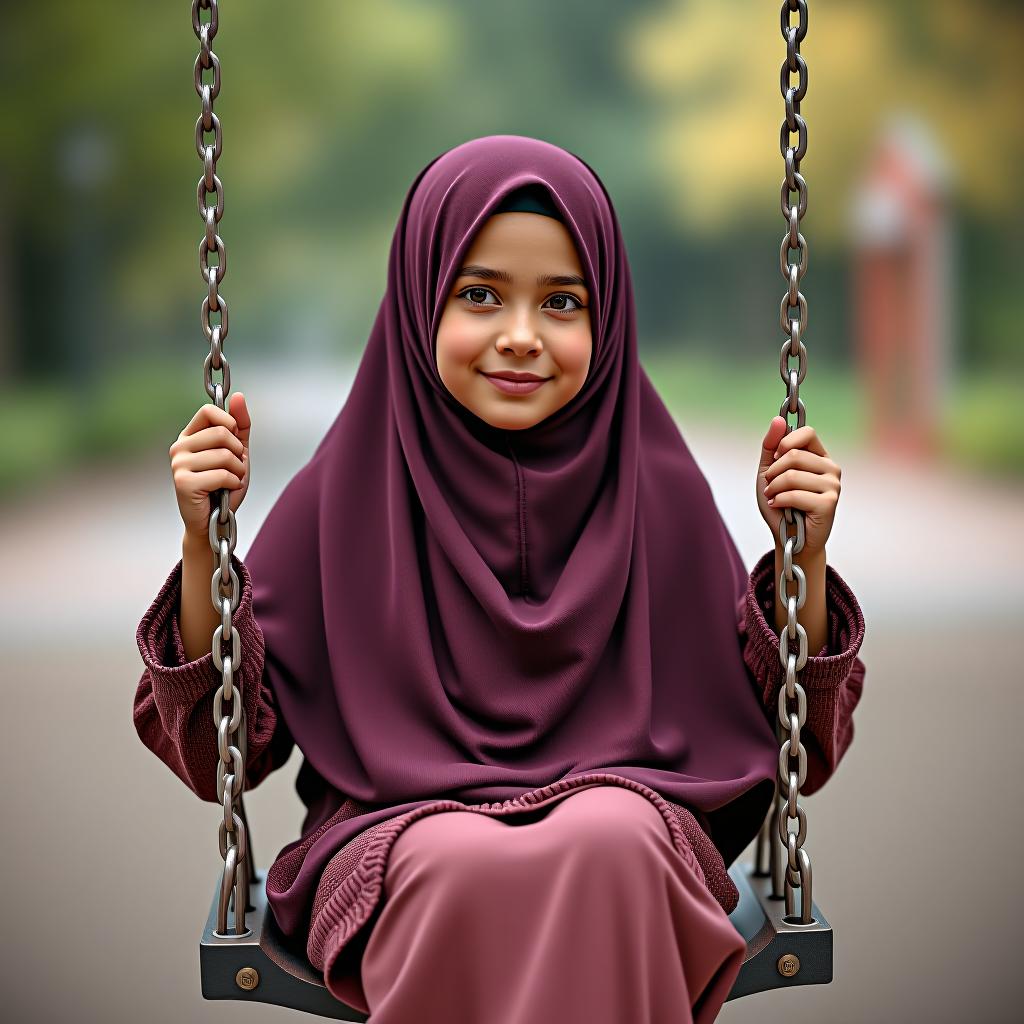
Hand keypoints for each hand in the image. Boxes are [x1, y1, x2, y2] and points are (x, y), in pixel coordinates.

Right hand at [170, 392, 251, 540]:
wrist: (215, 520)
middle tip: (234, 468)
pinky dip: (233, 484)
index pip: (210, 411)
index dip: (230, 425)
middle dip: (238, 453)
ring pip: (224, 454)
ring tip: (230, 481)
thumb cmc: (224, 486)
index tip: (234, 443)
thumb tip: (239, 396)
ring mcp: (178, 464)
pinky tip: (226, 491)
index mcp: (189, 436)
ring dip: (238, 471)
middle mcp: (179, 447)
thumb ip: (239, 425)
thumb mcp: (237, 452)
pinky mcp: (183, 482)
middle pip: (221, 433)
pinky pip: (222, 474)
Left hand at [756, 416, 840, 558]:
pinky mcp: (829, 503)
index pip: (807, 432)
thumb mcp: (769, 472)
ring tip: (775, 498)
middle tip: (771, 486)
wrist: (788, 537)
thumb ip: (771, 446)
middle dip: (773, 472)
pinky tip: (780, 507)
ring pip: (792, 475)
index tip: (775, 459)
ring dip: (774, 488)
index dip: (784, 444)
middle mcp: (830, 468)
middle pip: (794, 454)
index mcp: (819, 456)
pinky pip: (795, 494)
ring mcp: (833, 485)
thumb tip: (778, 419)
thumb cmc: (780, 504)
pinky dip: (780, 501)